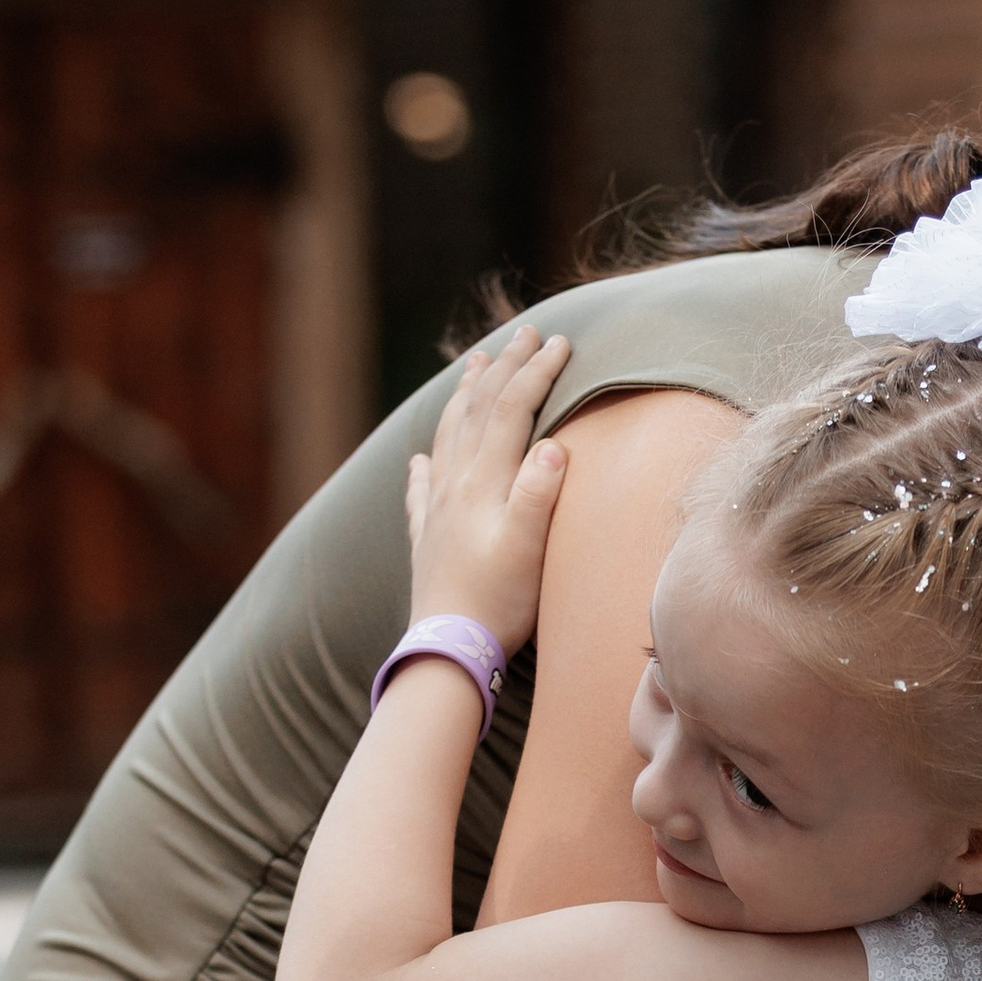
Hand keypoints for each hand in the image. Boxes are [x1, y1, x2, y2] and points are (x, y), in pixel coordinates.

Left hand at [405, 322, 572, 653]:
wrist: (447, 648)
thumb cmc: (497, 602)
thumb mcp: (528, 547)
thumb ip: (539, 493)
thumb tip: (553, 444)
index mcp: (484, 482)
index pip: (512, 411)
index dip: (537, 373)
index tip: (561, 342)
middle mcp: (455, 485)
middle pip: (479, 411)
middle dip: (504, 368)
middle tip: (523, 332)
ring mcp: (437, 511)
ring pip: (450, 436)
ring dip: (465, 396)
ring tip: (474, 366)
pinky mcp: (428, 539)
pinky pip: (422, 489)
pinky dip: (424, 465)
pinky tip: (420, 459)